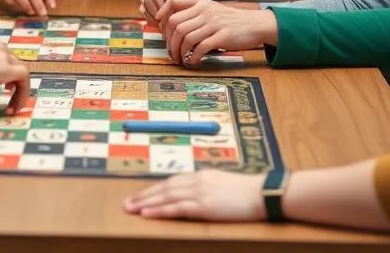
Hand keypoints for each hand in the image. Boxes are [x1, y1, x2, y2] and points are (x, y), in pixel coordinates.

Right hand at [0, 30, 30, 113]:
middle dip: (9, 74)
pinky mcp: (7, 69)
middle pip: (9, 57)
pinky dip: (23, 92)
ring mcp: (2, 54)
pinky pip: (24, 78)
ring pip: (18, 67)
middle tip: (6, 89)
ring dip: (17, 85)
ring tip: (12, 102)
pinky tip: (15, 106)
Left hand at [124, 171, 264, 220]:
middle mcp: (197, 180)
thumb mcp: (223, 184)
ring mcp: (199, 192)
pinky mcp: (204, 206)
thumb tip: (195, 192)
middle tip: (126, 203)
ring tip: (130, 208)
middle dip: (144, 196)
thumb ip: (208, 186)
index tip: (140, 195)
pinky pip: (176, 208)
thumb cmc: (247, 192)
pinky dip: (160, 210)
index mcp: (201, 175)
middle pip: (164, 187)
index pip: (171, 181)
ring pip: (166, 197)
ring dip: (146, 203)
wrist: (263, 193)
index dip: (154, 189)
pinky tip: (147, 214)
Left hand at [156, 0, 274, 64]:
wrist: (255, 24)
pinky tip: (193, 61)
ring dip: (179, 51)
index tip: (160, 29)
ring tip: (180, 59)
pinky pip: (200, 47)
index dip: (162, 14)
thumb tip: (172, 27)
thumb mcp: (211, 9)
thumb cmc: (230, 20)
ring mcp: (213, 23)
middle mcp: (205, 11)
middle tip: (171, 52)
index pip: (173, 2)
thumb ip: (194, 13)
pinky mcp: (221, 36)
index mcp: (200, 2)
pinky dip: (193, 56)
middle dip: (169, 41)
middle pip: (175, 23)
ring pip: (185, 37)